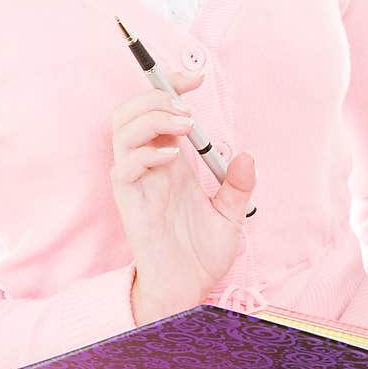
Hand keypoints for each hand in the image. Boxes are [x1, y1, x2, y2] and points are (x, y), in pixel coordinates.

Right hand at [110, 65, 257, 320]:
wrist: (188, 291)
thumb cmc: (200, 254)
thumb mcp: (230, 215)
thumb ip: (237, 185)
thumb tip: (246, 156)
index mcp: (169, 162)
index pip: (157, 110)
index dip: (171, 86)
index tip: (196, 77)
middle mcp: (148, 166)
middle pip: (130, 111)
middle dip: (156, 95)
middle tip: (188, 106)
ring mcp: (136, 182)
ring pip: (121, 130)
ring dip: (151, 117)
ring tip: (183, 124)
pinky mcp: (129, 202)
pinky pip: (124, 167)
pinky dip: (146, 152)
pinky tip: (174, 156)